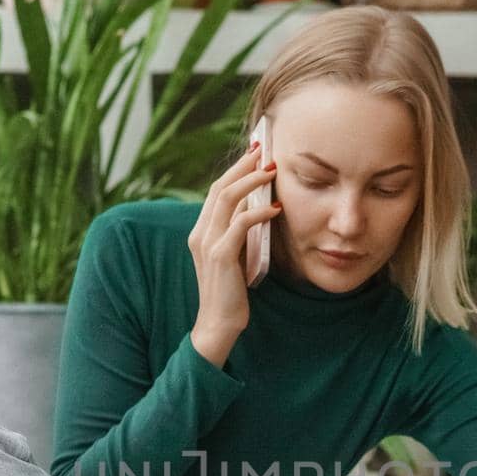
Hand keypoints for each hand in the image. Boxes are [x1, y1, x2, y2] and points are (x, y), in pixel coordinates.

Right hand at [186, 139, 280, 347]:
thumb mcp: (233, 257)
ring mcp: (208, 243)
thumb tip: (257, 210)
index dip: (235, 170)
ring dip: (252, 181)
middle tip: (265, 151)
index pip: (216, 191)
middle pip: (220, 187)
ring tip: (272, 171)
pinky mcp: (221, 255)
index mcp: (200, 232)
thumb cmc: (230, 293)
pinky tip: (276, 209)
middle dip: (243, 166)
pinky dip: (260, 212)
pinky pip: (241, 223)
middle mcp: (199, 233)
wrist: (217, 324)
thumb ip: (238, 235)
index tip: (255, 154)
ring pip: (228, 198)